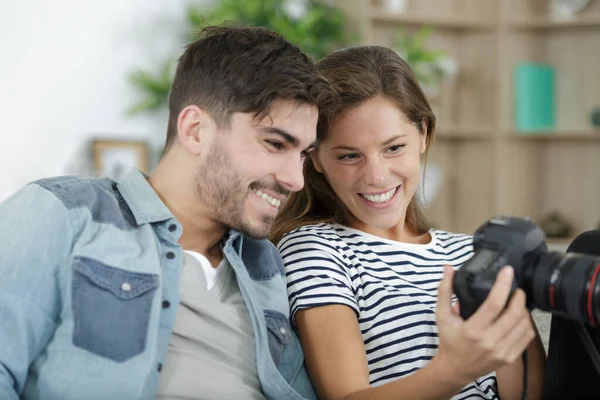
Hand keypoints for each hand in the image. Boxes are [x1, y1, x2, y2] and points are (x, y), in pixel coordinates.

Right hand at [433, 265, 535, 384]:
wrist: (455, 369)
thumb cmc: (449, 340)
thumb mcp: (442, 315)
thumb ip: (445, 291)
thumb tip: (448, 268)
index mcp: (473, 330)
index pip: (494, 304)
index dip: (503, 285)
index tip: (507, 271)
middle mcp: (489, 342)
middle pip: (515, 314)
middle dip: (519, 297)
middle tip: (515, 289)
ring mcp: (502, 351)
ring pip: (524, 325)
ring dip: (523, 310)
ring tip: (517, 303)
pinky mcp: (510, 358)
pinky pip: (526, 337)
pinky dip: (526, 324)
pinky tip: (518, 319)